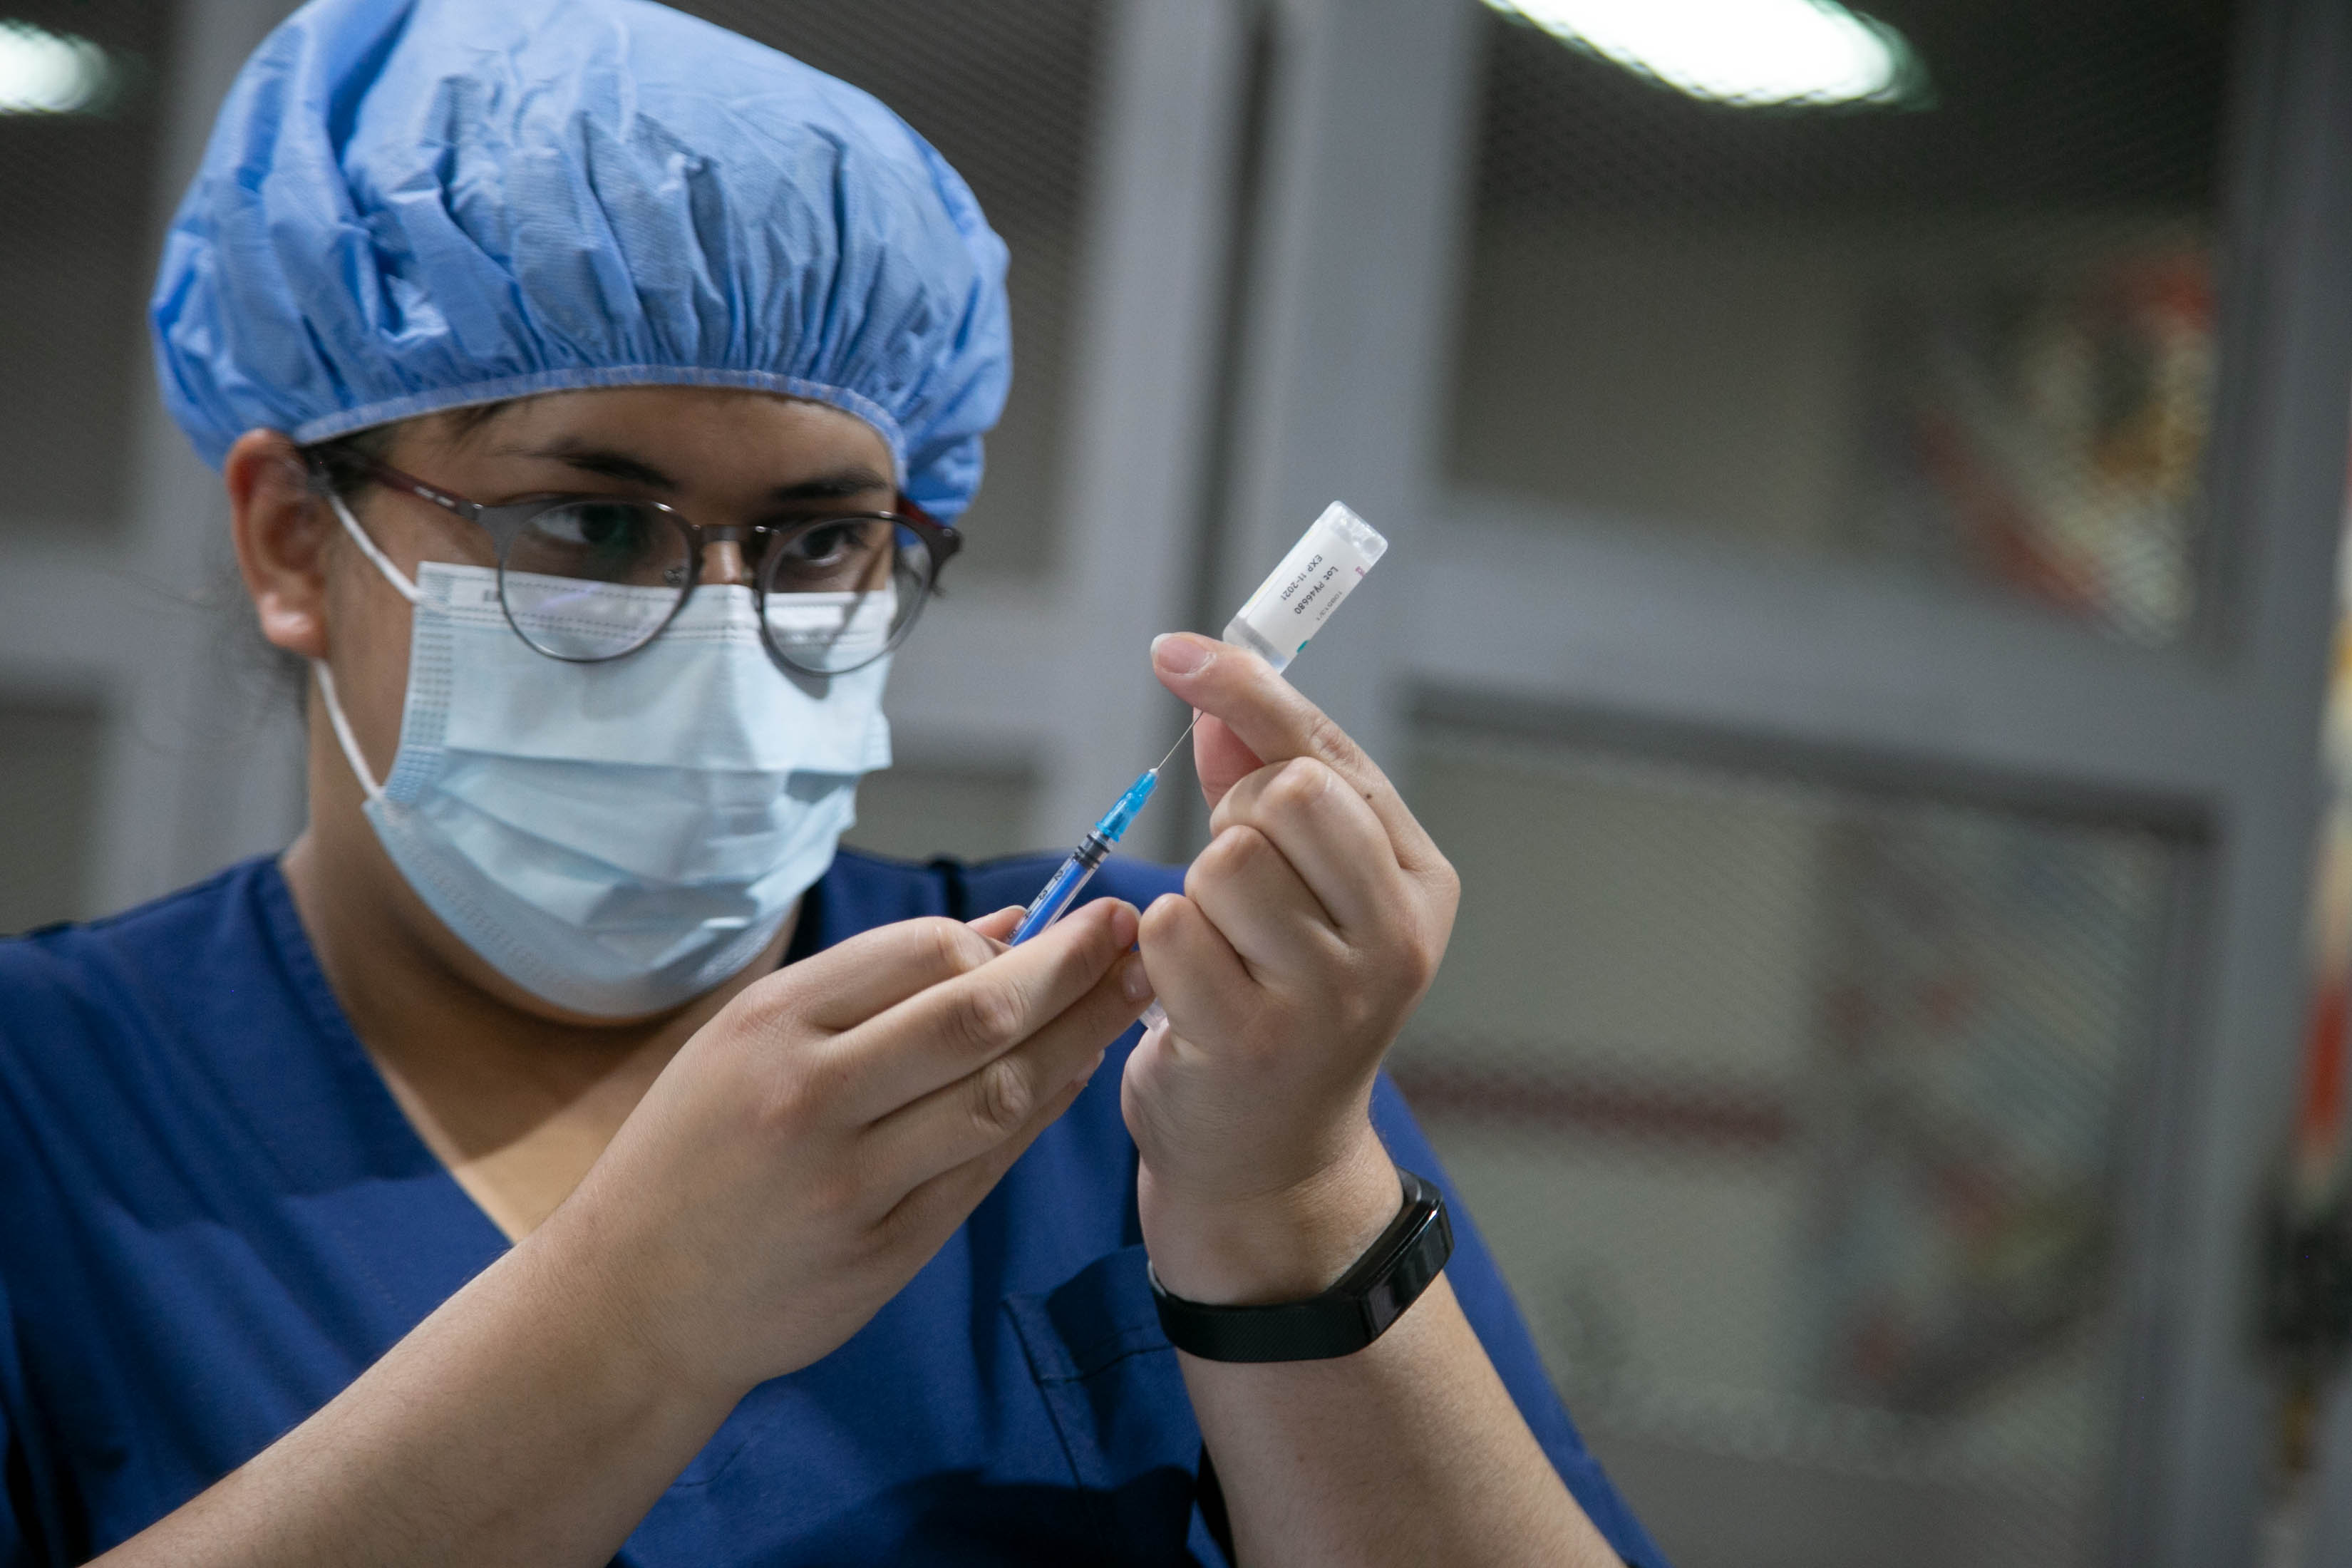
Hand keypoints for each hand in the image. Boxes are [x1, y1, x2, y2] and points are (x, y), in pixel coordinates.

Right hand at [546, 898, 1153, 1398]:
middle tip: (1133, 933)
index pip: (921, 951)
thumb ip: (874, 986)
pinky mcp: (881, 1254)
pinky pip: (985, 1171)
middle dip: (1073, 969)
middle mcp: (809, 1097)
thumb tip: (1006, 925)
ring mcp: (848, 1183)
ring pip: (999, 1096)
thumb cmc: (696, 1153)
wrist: (630, 1301)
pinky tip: (1076, 1078)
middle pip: (977, 1015)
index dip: (1011, 936)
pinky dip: (1041, 1116)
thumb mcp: (750, 1043)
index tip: (1067, 922)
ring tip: (1129, 1000)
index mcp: (770, 1025)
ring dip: (1079, 1042)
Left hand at [1128, 633, 1459, 1303]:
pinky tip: (1187, 995)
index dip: (1247, 691)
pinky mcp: (1254, 1037)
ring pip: (1223, 861)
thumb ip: (1262, 782)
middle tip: (1237, 891)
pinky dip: (1158, 952)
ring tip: (1218, 952)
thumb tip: (1211, 690)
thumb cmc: (1280, 1002)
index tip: (1175, 651)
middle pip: (1284, 795)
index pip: (1327, 753)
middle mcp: (1395, 936)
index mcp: (1420, 883)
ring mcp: (1331, 993)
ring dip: (1193, 897)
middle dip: (1235, 823)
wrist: (1270, 1158)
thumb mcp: (1301, 888)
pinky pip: (1170, 928)